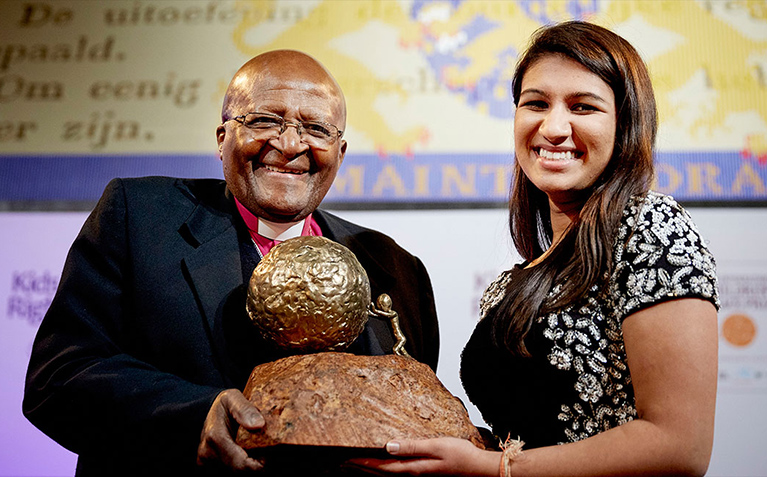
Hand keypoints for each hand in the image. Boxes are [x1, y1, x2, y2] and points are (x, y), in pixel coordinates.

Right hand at [197, 388, 264, 471]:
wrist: (206, 413)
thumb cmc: (223, 406)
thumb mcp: (232, 398)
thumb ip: (245, 409)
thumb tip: (259, 424)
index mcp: (215, 438)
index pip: (242, 464)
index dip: (261, 464)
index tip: (272, 455)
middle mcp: (207, 455)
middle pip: (240, 472)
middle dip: (257, 465)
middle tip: (270, 453)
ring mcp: (206, 464)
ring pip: (236, 474)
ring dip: (250, 467)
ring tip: (260, 452)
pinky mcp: (208, 468)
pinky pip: (230, 472)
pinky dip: (243, 467)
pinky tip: (250, 456)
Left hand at [350, 437, 499, 475]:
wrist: (480, 468)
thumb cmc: (461, 455)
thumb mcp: (436, 446)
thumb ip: (412, 446)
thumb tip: (387, 446)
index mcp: (413, 469)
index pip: (381, 468)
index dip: (362, 464)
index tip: (346, 459)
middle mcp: (413, 475)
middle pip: (381, 474)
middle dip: (361, 468)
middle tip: (342, 462)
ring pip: (387, 475)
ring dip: (371, 470)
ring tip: (355, 464)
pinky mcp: (423, 474)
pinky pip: (397, 473)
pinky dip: (384, 470)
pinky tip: (383, 464)